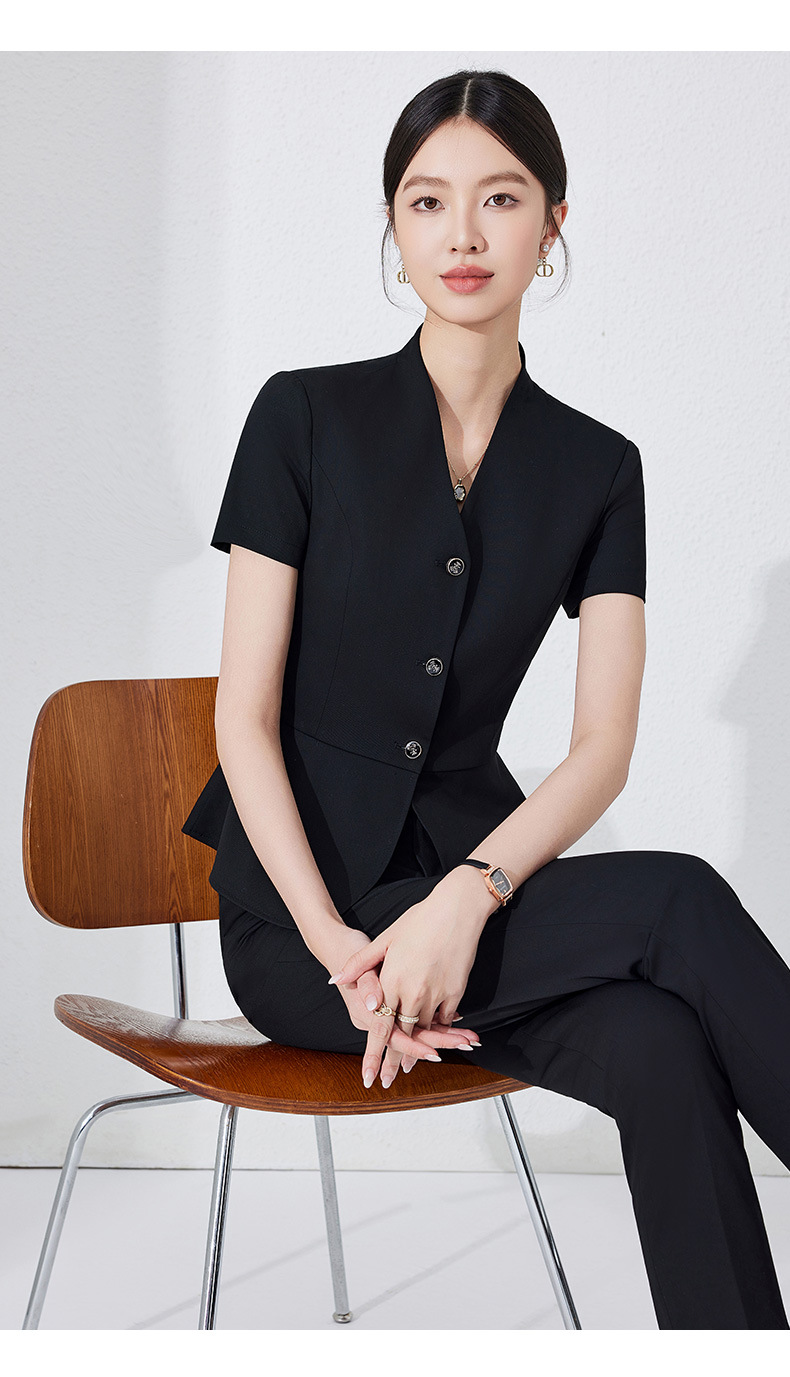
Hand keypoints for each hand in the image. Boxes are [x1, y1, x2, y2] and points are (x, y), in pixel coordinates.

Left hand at [314, 921, 478, 1086]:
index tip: (368, 1077)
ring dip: (420, 1047)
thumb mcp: (385, 939)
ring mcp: (436, 993)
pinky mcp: (455, 991)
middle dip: (395, 1060)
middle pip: (403, 1035)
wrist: (456, 909)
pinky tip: (437, 1035)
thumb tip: (335, 979)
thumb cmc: (418, 920)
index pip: (380, 1026)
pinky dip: (440, 1028)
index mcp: (392, 981)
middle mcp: (413, 992)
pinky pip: (446, 1018)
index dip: (373, 1053)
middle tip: (387, 1080)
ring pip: (425, 1029)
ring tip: (411, 1065)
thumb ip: (360, 964)